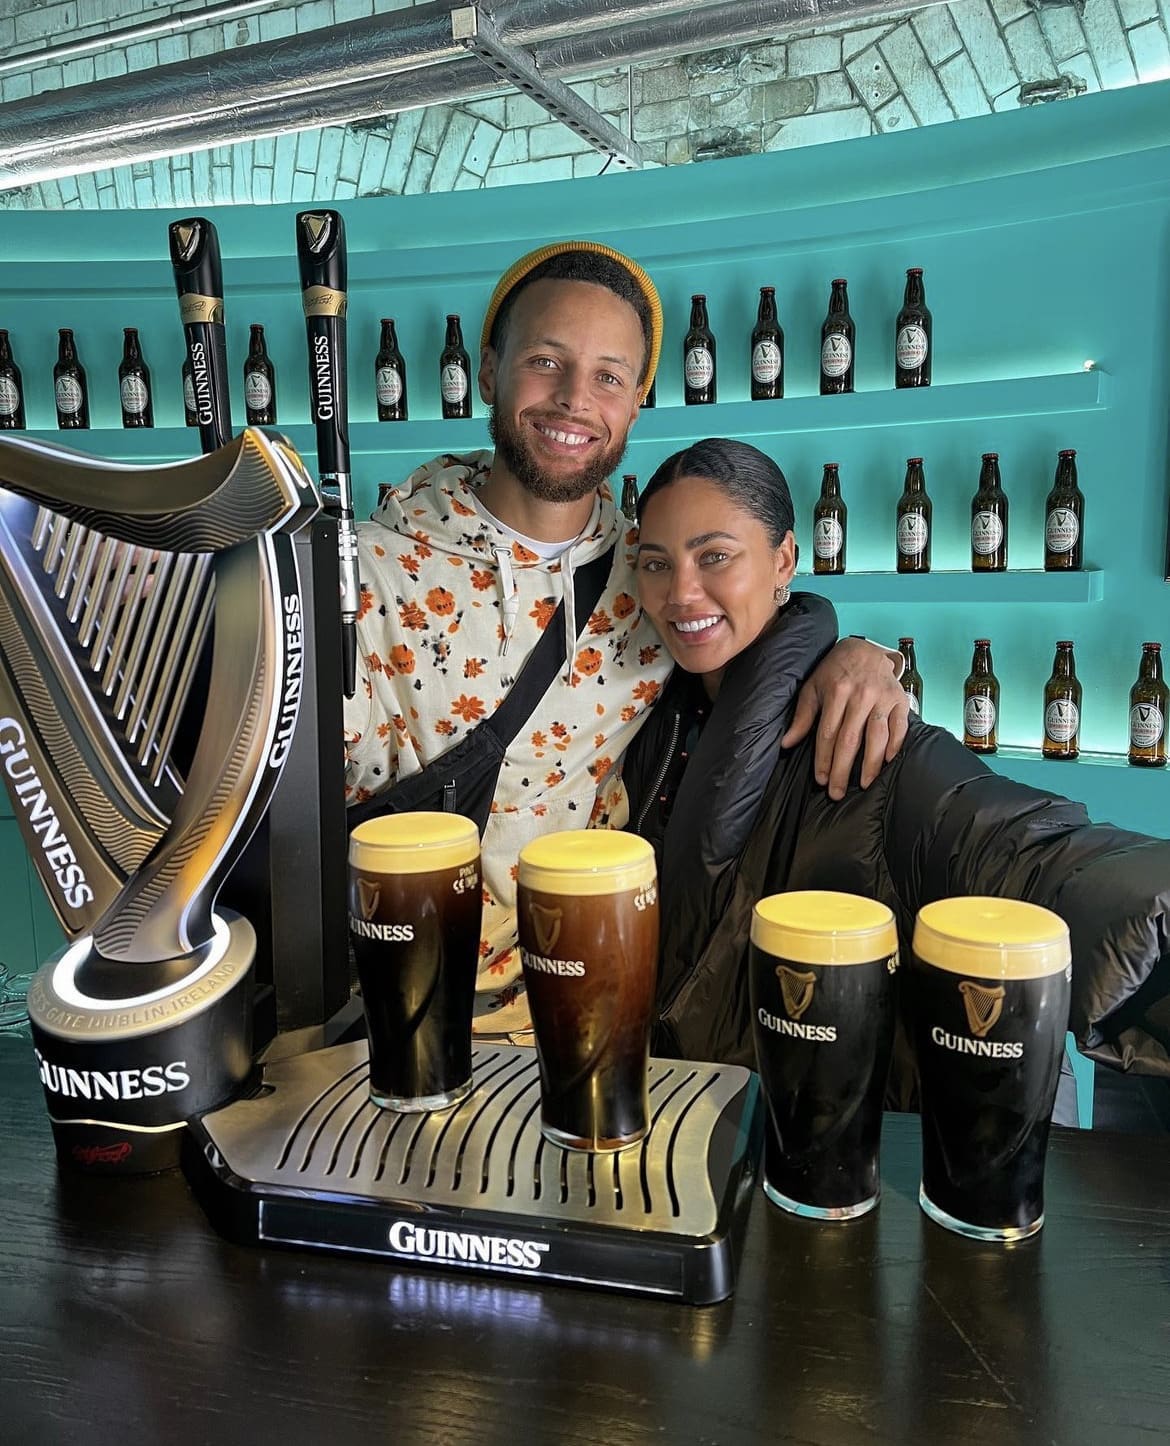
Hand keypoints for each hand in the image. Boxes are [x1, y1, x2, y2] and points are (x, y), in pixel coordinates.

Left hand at [781, 638, 910, 799]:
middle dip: (842, 770)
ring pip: (877, 737)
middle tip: (837, 792)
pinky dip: (895, 746)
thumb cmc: (834, 672)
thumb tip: (787, 744)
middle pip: (850, 740)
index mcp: (836, 692)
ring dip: (870, 764)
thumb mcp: (812, 688)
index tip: (820, 779)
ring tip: (863, 784)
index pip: (828, 734)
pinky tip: (886, 762)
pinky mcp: (900, 699)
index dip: (823, 760)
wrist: (863, 649)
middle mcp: (861, 695)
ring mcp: (883, 697)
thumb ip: (802, 717)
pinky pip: (900, 727)